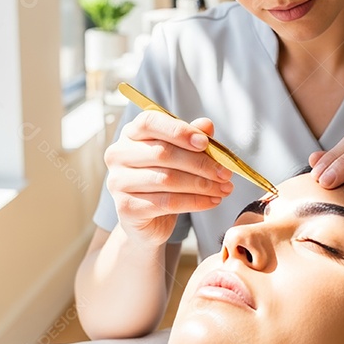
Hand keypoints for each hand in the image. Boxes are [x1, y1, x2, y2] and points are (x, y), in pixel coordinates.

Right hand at [104, 111, 234, 248]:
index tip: (205, 143)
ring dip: (202, 185)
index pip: (150, 122)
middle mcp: (118, 154)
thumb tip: (207, 124)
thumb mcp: (181, 155)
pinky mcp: (126, 208)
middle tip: (225, 173)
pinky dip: (195, 202)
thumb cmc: (165, 180)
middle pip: (162, 153)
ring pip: (167, 179)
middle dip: (200, 163)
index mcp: (131, 133)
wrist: (149, 220)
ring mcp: (118, 182)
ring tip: (224, 188)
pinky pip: (167, 203)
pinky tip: (212, 201)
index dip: (179, 131)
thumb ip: (193, 138)